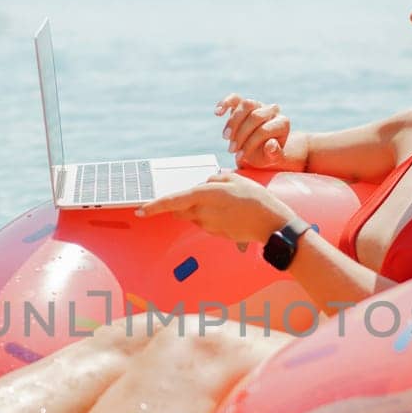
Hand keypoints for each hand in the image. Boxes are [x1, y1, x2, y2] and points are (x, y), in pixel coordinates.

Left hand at [135, 172, 292, 247]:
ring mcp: (209, 226)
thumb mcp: (235, 178)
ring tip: (226, 201)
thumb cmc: (256, 199)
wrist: (271, 225)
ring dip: (201, 208)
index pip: (172, 201)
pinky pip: (207, 222)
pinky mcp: (216, 234)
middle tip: (203, 194)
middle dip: (182, 202)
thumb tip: (205, 183)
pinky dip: (212, 215)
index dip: (154, 206)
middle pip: (181, 208)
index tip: (140, 210)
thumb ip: (215, 178)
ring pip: (194, 215)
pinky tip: (231, 211)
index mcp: (205, 195)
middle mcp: (203, 212)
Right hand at [216, 93, 295, 169]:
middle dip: (241, 134)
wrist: (259, 150)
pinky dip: (225, 104)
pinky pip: (235, 98)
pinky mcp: (244, 103)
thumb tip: (271, 144)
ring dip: (233, 123)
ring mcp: (258, 105)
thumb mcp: (271, 159)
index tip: (240, 157)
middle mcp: (272, 111)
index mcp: (282, 123)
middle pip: (255, 116)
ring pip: (245, 105)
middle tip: (231, 150)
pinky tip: (217, 113)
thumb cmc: (266, 155)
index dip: (250, 144)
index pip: (264, 130)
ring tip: (226, 138)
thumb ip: (274, 153)